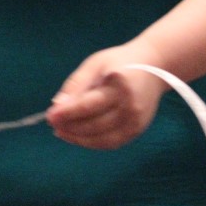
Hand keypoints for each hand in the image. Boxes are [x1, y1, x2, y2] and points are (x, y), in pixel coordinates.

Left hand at [46, 42, 169, 149]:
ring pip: (102, 138)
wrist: (155, 66)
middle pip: (95, 124)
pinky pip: (111, 142)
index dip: (68, 113)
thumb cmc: (120, 62)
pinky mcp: (137, 130)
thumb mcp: (96, 63)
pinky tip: (77, 136)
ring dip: (78, 138)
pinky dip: (91, 142)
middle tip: (52, 122)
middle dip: (70, 126)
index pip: (89, 105)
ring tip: (60, 131)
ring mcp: (136, 120)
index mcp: (121, 84)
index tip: (50, 115)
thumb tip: (57, 105)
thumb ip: (77, 84)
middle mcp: (131, 105)